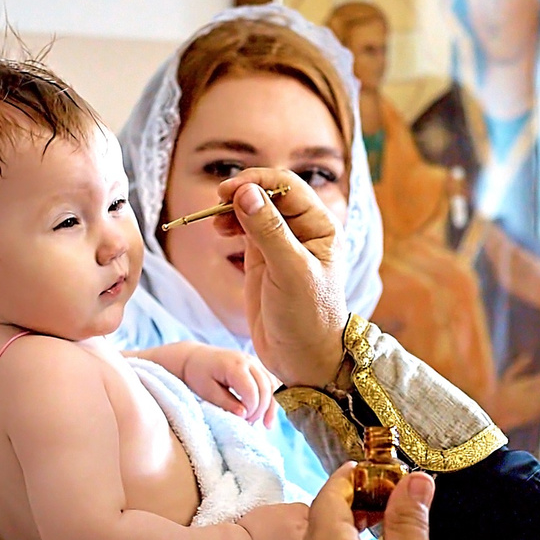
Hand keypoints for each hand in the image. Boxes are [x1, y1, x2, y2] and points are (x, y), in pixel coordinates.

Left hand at [176, 343, 275, 426]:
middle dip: (261, 410)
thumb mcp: (207, 392)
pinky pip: (272, 381)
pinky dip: (273, 397)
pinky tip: (269, 411)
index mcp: (234, 366)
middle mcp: (248, 361)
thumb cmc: (198, 375)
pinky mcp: (257, 365)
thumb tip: (244, 415)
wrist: (195, 357)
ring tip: (266, 424)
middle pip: (266, 388)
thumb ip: (226, 403)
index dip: (251, 409)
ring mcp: (255, 361)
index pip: (252, 391)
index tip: (242, 420)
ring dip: (272, 405)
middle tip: (250, 423)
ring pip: (273, 385)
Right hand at [217, 170, 347, 386]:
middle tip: (218, 204)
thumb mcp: (290, 271)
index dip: (258, 181)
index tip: (229, 190)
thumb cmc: (308, 317)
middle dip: (242, 194)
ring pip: (254, 209)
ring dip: (233, 208)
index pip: (287, 187)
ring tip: (218, 223)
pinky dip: (231, 224)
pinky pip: (245, 229)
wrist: (303, 358)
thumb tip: (246, 192)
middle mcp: (303, 230)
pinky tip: (221, 231)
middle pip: (268, 194)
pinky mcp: (263, 259)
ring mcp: (281, 243)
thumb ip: (268, 231)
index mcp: (321, 226)